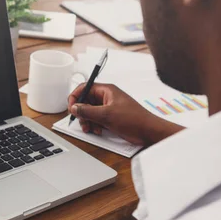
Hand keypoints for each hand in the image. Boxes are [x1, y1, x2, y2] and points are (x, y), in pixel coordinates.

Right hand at [68, 83, 183, 145]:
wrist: (149, 132)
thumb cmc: (134, 119)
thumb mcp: (106, 115)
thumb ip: (88, 111)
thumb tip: (74, 107)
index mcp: (106, 90)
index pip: (85, 87)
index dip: (76, 96)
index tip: (72, 107)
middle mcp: (107, 97)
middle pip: (86, 101)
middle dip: (82, 112)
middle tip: (82, 121)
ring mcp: (109, 108)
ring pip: (90, 112)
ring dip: (88, 121)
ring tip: (90, 128)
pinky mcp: (111, 118)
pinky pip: (97, 119)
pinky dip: (95, 125)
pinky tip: (98, 131)